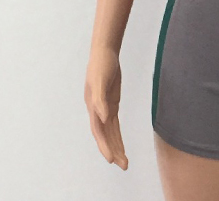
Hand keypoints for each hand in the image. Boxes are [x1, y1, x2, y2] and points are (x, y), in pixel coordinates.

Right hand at [84, 46, 128, 169]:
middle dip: (113, 150)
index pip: (99, 131)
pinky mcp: (111, 102)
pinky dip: (117, 134)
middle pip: (105, 135)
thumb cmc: (102, 65)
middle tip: (124, 165)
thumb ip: (101, 99)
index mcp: (93, 106)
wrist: (105, 52)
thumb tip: (104, 117)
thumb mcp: (101, 80)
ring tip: (124, 161)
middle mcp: (97, 110)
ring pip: (110, 131)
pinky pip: (114, 123)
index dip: (104, 145)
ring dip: (116, 146)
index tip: (112, 159)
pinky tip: (121, 143)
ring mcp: (104, 107)